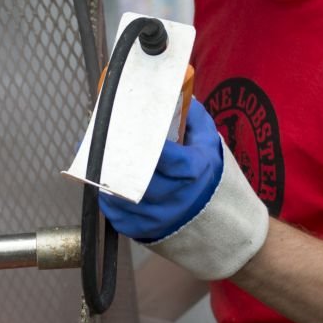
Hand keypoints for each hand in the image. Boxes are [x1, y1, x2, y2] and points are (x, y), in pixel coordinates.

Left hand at [99, 98, 268, 281]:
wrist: (225, 225)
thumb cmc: (213, 177)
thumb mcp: (209, 143)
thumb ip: (193, 117)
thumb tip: (174, 90)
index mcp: (194, 170)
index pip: (162, 156)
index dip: (141, 143)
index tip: (125, 129)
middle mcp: (177, 196)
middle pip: (137, 177)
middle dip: (118, 162)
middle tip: (102, 145)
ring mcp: (160, 217)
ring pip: (123, 197)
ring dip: (107, 181)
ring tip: (98, 164)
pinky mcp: (146, 232)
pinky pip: (118, 217)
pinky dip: (109, 202)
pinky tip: (105, 187)